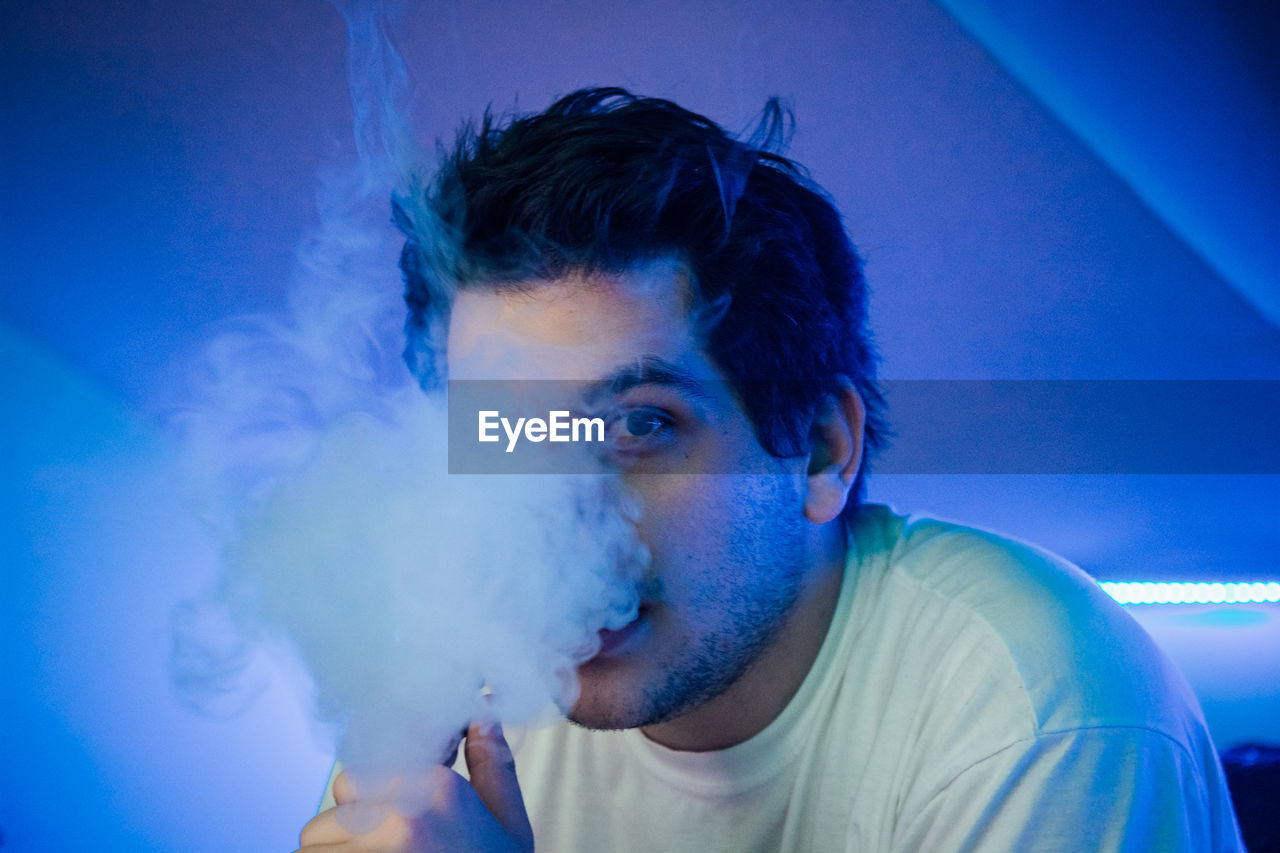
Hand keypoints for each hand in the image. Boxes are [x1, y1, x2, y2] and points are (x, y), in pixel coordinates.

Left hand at [296, 722, 534, 851]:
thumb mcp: (508, 825)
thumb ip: (493, 769)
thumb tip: (482, 717)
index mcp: (436, 788)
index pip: (353, 779)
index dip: (362, 808)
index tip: (384, 833)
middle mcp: (398, 815)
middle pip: (326, 818)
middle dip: (340, 841)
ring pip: (310, 851)